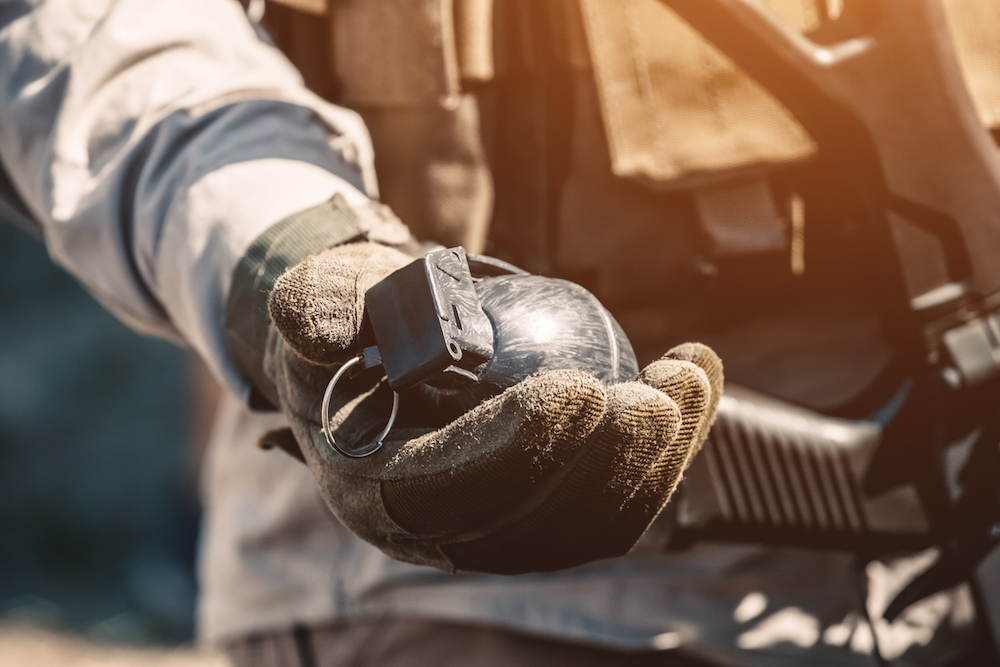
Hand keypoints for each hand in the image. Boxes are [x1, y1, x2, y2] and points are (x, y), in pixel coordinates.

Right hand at [263, 242, 722, 573]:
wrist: (387, 351)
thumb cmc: (359, 318)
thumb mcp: (325, 295)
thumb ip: (318, 306)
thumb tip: (324, 333)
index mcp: (371, 488)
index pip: (441, 492)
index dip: (513, 451)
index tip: (578, 390)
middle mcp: (437, 529)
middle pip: (532, 524)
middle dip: (606, 466)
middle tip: (655, 397)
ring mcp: (500, 527)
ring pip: (590, 522)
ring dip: (654, 460)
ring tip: (688, 380)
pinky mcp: (549, 509)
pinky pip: (616, 498)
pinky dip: (666, 449)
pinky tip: (691, 384)